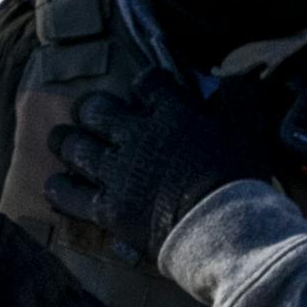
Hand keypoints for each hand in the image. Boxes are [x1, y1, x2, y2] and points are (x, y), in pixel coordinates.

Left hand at [42, 81, 272, 268]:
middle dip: (91, 109)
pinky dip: (61, 188)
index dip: (146, 85)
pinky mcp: (108, 208)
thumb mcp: (249, 127)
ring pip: (75, 146)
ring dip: (67, 142)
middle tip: (91, 115)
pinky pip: (70, 194)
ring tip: (63, 141)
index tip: (148, 91)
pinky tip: (57, 184)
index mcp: (170, 112)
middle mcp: (135, 135)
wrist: (224, 227)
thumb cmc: (241, 178)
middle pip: (96, 109)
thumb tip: (235, 80)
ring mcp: (117, 172)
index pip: (148, 83)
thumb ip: (239, 98)